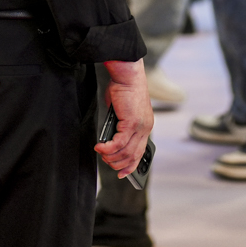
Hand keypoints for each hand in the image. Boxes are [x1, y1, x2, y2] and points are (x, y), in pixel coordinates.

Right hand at [96, 60, 153, 178]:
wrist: (127, 74)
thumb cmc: (123, 88)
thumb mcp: (121, 111)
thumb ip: (118, 126)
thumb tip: (109, 138)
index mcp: (145, 126)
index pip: (140, 153)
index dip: (130, 165)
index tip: (122, 173)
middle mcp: (145, 129)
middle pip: (133, 156)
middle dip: (117, 164)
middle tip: (105, 161)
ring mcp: (140, 127)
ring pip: (125, 152)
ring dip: (110, 156)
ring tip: (100, 153)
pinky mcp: (131, 123)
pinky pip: (118, 143)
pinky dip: (108, 148)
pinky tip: (99, 147)